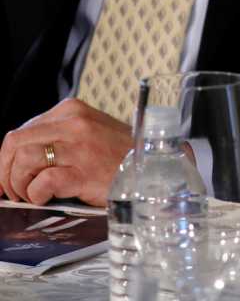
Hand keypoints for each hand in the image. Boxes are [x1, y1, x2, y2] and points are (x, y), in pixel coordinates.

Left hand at [0, 99, 131, 205]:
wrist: (155, 168)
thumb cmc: (121, 155)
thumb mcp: (90, 131)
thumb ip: (59, 136)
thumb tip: (19, 157)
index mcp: (72, 111)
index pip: (21, 131)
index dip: (6, 158)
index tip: (6, 176)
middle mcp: (74, 124)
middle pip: (15, 143)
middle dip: (5, 171)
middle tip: (11, 190)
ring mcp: (79, 147)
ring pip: (24, 161)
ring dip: (19, 185)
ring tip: (30, 196)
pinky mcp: (83, 172)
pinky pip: (42, 183)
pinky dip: (36, 194)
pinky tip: (46, 198)